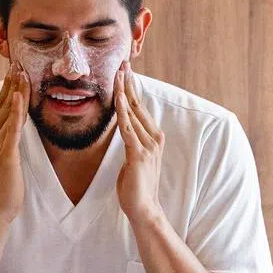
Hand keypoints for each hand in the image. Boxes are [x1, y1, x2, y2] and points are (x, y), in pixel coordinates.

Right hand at [0, 61, 28, 222]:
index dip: (5, 86)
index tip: (13, 68)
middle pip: (2, 104)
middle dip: (11, 83)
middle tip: (19, 62)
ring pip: (8, 113)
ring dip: (16, 91)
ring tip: (23, 72)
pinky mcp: (5, 153)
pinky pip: (12, 129)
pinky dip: (16, 112)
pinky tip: (20, 97)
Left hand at [114, 59, 164, 225]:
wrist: (144, 209)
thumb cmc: (136, 188)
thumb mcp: (133, 161)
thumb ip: (132, 146)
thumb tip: (127, 135)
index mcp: (154, 139)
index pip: (142, 109)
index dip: (133, 89)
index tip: (126, 73)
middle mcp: (155, 139)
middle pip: (140, 105)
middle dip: (130, 83)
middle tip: (123, 63)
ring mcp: (149, 146)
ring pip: (134, 113)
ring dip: (125, 92)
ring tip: (119, 74)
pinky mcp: (139, 155)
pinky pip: (128, 129)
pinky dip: (123, 113)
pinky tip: (118, 99)